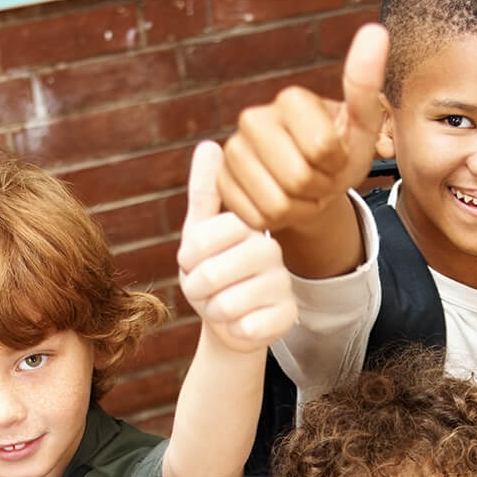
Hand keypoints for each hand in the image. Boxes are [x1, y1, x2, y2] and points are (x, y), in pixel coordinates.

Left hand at [177, 141, 296, 350]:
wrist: (230, 321)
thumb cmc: (212, 272)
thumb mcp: (200, 232)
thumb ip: (204, 193)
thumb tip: (210, 146)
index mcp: (247, 224)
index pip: (202, 239)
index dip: (188, 258)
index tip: (193, 261)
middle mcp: (270, 249)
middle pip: (212, 275)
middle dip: (197, 290)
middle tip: (206, 290)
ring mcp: (283, 284)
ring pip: (227, 305)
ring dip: (214, 312)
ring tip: (223, 305)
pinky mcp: (288, 316)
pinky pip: (247, 328)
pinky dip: (235, 331)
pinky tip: (243, 323)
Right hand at [218, 24, 388, 232]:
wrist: (308, 188)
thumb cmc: (338, 156)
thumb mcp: (361, 128)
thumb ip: (366, 86)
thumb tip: (376, 31)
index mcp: (290, 98)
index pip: (322, 148)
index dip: (336, 166)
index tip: (335, 160)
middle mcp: (252, 118)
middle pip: (298, 178)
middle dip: (319, 191)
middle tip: (319, 182)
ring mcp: (232, 151)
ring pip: (277, 204)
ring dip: (300, 210)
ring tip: (303, 195)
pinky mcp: (221, 184)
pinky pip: (257, 219)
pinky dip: (277, 224)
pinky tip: (282, 207)